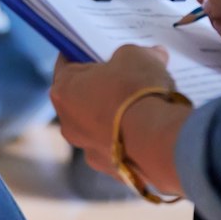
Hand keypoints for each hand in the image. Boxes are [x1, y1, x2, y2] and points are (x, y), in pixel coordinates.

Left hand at [51, 45, 185, 175]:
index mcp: (63, 90)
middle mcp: (68, 124)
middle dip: (104, 86)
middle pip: (83, 96)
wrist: (157, 141)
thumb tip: (156, 54)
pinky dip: (132, 140)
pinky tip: (153, 129)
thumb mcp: (138, 56)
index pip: (67, 63)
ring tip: (147, 103)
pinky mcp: (113, 171)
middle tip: (129, 74)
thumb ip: (141, 53)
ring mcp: (89, 151)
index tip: (103, 49)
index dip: (86, 53)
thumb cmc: (136, 91)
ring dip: (118, 116)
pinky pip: (120, 148)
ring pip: (101, 127)